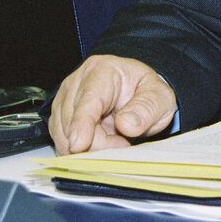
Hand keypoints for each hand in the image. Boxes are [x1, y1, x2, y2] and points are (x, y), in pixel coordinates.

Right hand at [48, 54, 176, 154]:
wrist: (139, 95)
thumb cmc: (147, 93)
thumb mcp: (160, 98)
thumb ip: (147, 108)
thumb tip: (125, 124)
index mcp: (103, 70)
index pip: (88, 99)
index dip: (82, 124)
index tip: (79, 145)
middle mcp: (78, 81)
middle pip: (74, 121)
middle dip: (97, 142)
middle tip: (123, 143)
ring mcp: (65, 99)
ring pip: (64, 134)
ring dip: (89, 148)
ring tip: (116, 141)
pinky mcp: (60, 117)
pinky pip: (62, 141)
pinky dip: (81, 151)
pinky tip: (101, 144)